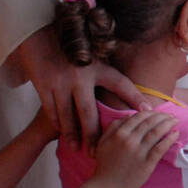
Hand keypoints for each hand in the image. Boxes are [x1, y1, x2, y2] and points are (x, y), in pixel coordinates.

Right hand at [12, 23, 148, 147]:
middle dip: (93, 134)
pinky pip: (52, 110)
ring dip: (73, 134)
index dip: (134, 96)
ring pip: (67, 115)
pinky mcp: (43, 84)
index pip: (120, 83)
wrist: (40, 35)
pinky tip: (63, 134)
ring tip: (79, 149)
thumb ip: (108, 72)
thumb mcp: (93, 56)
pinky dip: (58, 123)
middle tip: (98, 152)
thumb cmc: (72, 49)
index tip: (148, 111)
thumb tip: (130, 87)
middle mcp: (80, 75)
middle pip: (88, 111)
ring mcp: (60, 81)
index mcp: (96, 67)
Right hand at [90, 111, 179, 187]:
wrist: (107, 187)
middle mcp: (129, 141)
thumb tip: (129, 116)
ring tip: (175, 121)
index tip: (158, 113)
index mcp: (118, 134)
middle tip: (171, 115)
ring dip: (168, 124)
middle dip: (162, 116)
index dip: (151, 112)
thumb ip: (113, 127)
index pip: (139, 117)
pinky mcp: (147, 163)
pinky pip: (160, 148)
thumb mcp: (103, 142)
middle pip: (149, 122)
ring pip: (156, 132)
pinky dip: (169, 139)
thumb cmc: (106, 164)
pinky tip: (175, 134)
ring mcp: (138, 152)